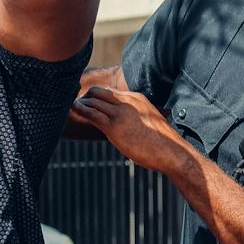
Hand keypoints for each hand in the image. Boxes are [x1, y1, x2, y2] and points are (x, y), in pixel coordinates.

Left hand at [73, 86, 190, 172]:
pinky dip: (80, 110)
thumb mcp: (150, 123)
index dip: (97, 96)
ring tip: (71, 108)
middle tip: (77, 106)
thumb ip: (138, 120)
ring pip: (93, 101)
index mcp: (137, 99)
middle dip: (86, 97)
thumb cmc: (163, 144)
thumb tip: (131, 129)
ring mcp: (121, 113)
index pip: (111, 92)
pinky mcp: (114, 127)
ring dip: (80, 104)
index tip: (89, 101)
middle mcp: (128, 102)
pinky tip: (73, 110)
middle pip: (99, 92)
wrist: (171, 152)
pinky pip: (92, 113)